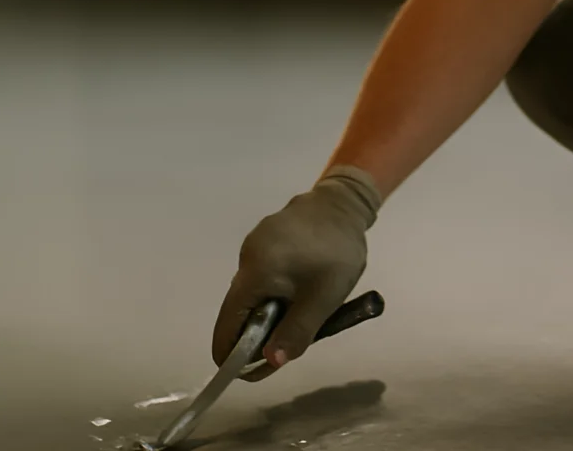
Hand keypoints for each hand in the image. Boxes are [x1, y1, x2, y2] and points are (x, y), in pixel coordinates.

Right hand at [212, 166, 381, 379]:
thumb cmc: (337, 252)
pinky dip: (274, 291)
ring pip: (252, 293)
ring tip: (300, 315)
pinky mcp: (264, 240)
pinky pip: (262, 276)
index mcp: (255, 272)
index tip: (247, 371)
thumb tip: (271, 362)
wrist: (345, 203)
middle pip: (239, 309)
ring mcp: (253, 246)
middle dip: (257, 333)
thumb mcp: (324, 298)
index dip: (231, 352)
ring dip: (268, 312)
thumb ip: (297, 332)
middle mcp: (246, 259)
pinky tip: (300, 291)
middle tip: (286, 345)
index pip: (227, 322)